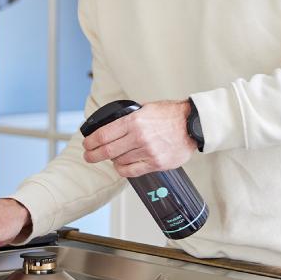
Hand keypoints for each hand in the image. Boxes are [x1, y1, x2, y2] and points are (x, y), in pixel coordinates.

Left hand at [82, 100, 196, 177]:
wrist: (193, 124)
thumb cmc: (171, 115)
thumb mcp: (147, 107)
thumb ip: (129, 115)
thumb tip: (112, 122)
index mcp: (134, 121)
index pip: (104, 134)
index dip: (91, 142)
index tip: (87, 144)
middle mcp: (139, 137)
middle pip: (107, 150)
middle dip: (93, 154)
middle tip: (88, 156)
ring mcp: (148, 152)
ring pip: (119, 161)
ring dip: (112, 160)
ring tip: (113, 157)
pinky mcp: (156, 163)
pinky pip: (131, 171)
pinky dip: (123, 169)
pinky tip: (121, 166)